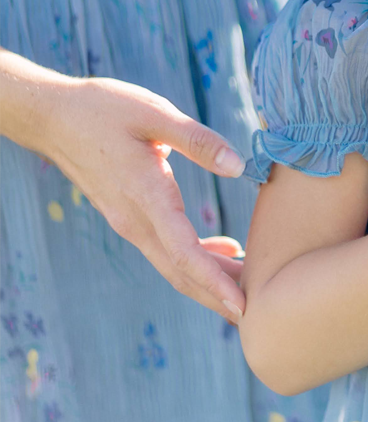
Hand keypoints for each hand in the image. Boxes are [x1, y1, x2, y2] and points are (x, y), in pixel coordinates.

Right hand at [2, 53, 248, 319]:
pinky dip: (196, 258)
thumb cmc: (103, 109)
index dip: (216, 282)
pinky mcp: (128, 216)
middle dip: (219, 296)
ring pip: (174, 264)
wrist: (53, 118)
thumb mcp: (154, 113)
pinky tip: (225, 250)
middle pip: (181, 272)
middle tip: (261, 312)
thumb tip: (238, 167)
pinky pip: (165, 248)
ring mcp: (129, 222)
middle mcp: (135, 220)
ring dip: (210, 279)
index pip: (184, 253)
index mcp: (146, 196)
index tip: (243, 306)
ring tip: (252, 285)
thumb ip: (198, 140)